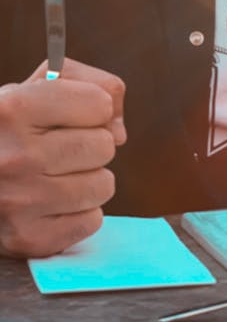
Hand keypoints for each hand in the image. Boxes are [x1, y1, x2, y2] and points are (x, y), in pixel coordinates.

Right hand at [0, 58, 125, 256]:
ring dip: (88, 180)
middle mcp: (15, 156)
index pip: (100, 104)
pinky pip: (91, 221)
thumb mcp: (36, 88)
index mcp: (15, 110)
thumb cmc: (9, 130)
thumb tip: (120, 131)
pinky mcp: (27, 238)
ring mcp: (19, 201)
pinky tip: (51, 204)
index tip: (71, 116)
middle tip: (61, 149)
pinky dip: (79, 213)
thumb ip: (89, 83)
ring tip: (56, 176)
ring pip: (103, 185)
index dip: (92, 108)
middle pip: (105, 145)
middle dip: (91, 144)